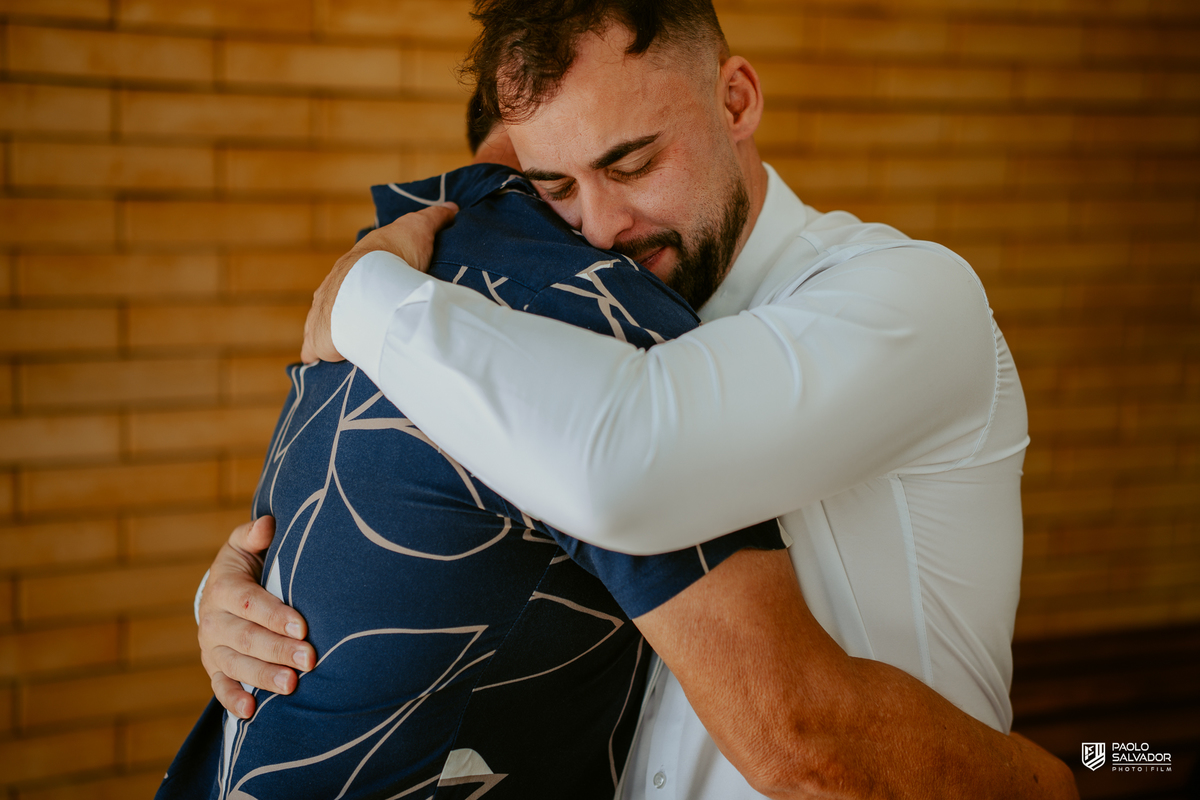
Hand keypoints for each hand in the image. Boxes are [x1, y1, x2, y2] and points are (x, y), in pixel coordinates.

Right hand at [197, 516, 314, 718]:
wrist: (223, 592)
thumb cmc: (247, 566)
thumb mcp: (245, 545)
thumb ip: (255, 535)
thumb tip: (268, 524)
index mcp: (224, 588)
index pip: (249, 602)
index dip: (274, 615)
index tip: (302, 625)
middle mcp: (214, 620)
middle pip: (246, 638)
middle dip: (278, 649)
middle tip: (309, 659)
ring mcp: (212, 647)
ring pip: (235, 665)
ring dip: (262, 677)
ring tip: (291, 685)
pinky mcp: (214, 668)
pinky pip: (219, 687)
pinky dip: (232, 700)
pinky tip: (251, 712)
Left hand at [300, 203, 457, 363]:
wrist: (372, 281)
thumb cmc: (395, 255)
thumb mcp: (419, 229)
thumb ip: (434, 218)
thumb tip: (451, 208)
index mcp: (352, 267)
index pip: (353, 275)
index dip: (361, 283)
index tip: (372, 293)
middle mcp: (333, 288)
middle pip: (336, 302)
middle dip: (344, 313)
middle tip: (363, 327)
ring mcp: (323, 312)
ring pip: (321, 323)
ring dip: (331, 334)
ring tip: (344, 349)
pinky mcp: (319, 336)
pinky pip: (313, 347)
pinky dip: (315, 352)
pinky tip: (319, 360)